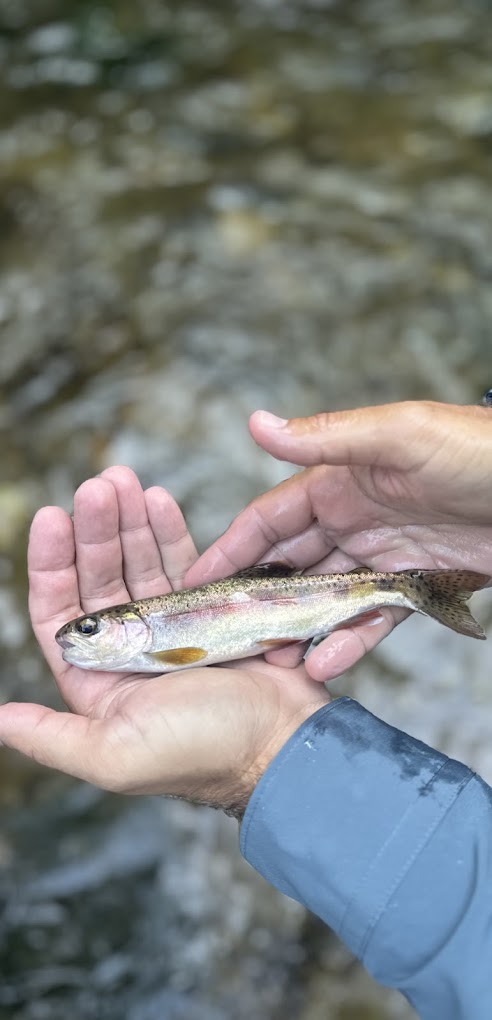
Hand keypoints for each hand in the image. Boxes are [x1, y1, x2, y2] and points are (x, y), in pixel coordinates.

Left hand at [0, 467, 327, 807]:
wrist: (281, 743)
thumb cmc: (200, 753)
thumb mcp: (114, 754)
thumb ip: (53, 738)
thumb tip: (0, 721)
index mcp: (100, 680)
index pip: (61, 609)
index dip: (53, 564)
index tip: (53, 519)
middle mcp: (130, 650)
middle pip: (101, 576)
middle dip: (96, 530)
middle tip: (98, 487)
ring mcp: (171, 628)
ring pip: (141, 562)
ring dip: (130, 521)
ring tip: (125, 480)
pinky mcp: (211, 611)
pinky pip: (184, 563)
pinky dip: (170, 531)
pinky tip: (160, 500)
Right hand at [186, 401, 491, 680]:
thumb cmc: (477, 450)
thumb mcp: (399, 436)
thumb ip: (327, 438)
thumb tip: (256, 424)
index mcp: (339, 480)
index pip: (269, 518)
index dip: (230, 548)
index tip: (195, 583)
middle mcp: (353, 517)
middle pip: (291, 564)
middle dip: (258, 599)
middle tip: (225, 636)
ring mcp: (383, 553)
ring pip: (326, 597)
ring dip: (298, 627)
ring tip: (272, 661)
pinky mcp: (416, 583)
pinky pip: (373, 617)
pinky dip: (349, 639)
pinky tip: (326, 663)